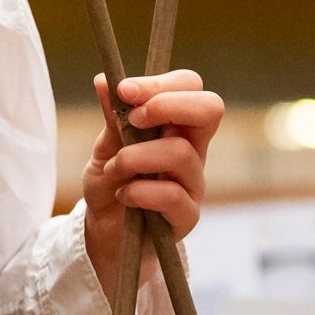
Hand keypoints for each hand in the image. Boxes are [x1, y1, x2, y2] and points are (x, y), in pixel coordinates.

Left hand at [82, 68, 221, 284]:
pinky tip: (123, 195)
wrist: (104, 234)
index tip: (124, 91)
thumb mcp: (105, 147)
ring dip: (136, 156)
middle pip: (210, 108)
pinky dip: (140, 191)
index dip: (161, 83)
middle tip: (133, 119)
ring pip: (181, 152)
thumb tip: (104, 80)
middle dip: (168, 104)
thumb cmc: (111, 185)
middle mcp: (193, 150)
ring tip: (114, 169)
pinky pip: (172, 195)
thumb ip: (111, 116)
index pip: (190, 87)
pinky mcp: (187, 216)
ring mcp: (193, 183)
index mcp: (176, 126)